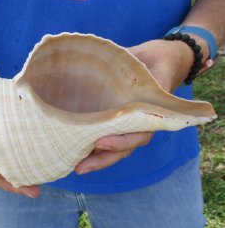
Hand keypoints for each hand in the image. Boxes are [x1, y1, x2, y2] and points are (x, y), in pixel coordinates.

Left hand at [75, 39, 194, 174]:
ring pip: (112, 146)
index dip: (120, 141)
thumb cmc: (152, 64)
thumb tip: (117, 59)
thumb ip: (133, 66)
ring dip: (94, 158)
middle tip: (80, 168)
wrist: (155, 61)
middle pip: (121, 148)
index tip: (100, 142)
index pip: (137, 134)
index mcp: (148, 114)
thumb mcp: (146, 64)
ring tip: (75, 166)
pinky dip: (91, 143)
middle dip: (101, 159)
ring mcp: (123, 123)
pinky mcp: (111, 117)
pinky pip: (103, 133)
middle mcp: (135, 123)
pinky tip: (73, 147)